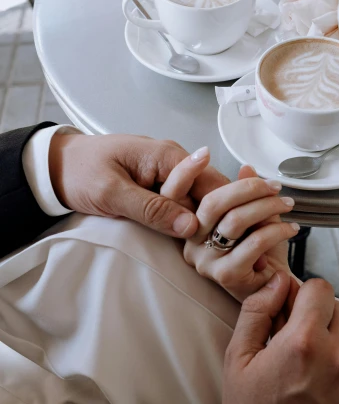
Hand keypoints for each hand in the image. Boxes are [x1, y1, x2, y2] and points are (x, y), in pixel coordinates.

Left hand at [48, 133, 227, 237]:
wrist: (55, 166)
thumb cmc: (79, 171)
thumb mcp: (112, 193)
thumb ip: (151, 209)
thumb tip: (191, 226)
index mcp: (168, 155)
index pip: (213, 184)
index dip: (217, 211)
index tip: (209, 239)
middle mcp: (175, 162)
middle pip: (210, 195)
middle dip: (208, 221)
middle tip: (197, 247)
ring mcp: (169, 175)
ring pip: (198, 203)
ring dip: (196, 225)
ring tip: (191, 247)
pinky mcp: (161, 188)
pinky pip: (183, 206)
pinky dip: (183, 223)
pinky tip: (181, 239)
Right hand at [183, 165, 297, 301]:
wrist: (276, 286)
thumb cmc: (262, 253)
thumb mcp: (254, 216)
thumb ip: (245, 194)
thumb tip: (246, 168)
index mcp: (190, 224)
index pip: (177, 194)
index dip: (185, 172)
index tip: (203, 152)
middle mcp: (191, 243)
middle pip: (213, 203)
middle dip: (248, 188)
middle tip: (274, 186)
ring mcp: (205, 261)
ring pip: (235, 221)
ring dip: (267, 207)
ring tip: (287, 205)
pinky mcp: (226, 276)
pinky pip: (253, 244)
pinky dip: (276, 231)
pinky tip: (290, 229)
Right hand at [223, 274, 338, 403]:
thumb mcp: (239, 357)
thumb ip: (258, 310)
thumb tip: (280, 280)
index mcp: (303, 340)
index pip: (320, 287)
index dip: (304, 298)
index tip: (295, 314)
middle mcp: (338, 354)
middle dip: (321, 318)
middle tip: (303, 343)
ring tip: (318, 365)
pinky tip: (333, 382)